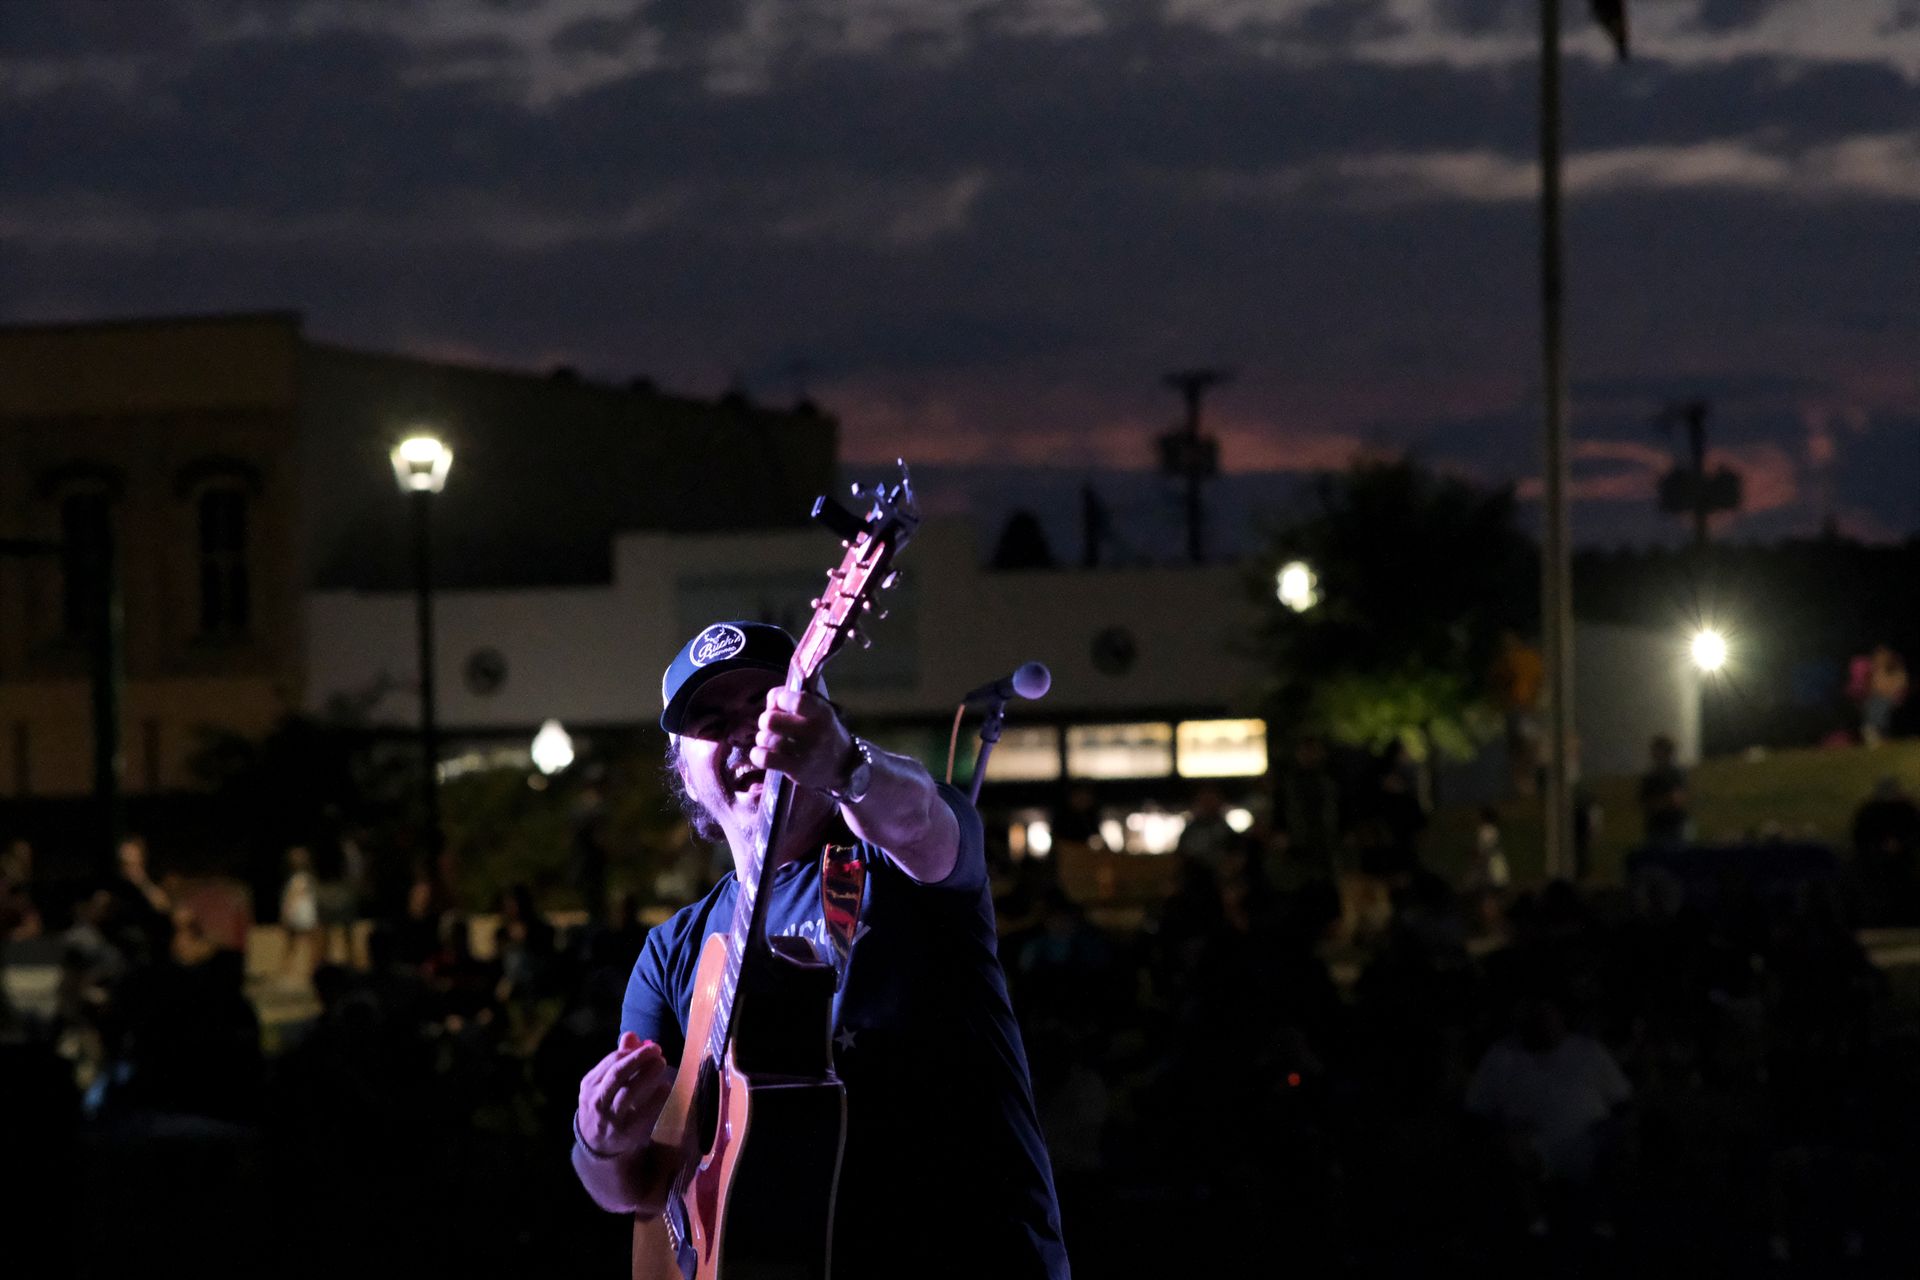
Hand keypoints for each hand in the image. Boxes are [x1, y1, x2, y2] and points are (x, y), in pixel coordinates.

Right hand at [576, 1032, 671, 1158]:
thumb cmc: (603, 1105)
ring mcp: (610, 1118)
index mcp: (590, 1084)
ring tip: (661, 1064)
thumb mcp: (603, 1083)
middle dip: (639, 1059)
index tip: (651, 1046)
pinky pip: (642, 1113)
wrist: (596, 1144)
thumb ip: (617, 1059)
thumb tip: (631, 1034)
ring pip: (629, 1092)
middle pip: (618, 1074)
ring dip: (647, 1075)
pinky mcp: (625, 1133)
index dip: (633, 1051)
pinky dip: (655, 1099)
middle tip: (658, 1051)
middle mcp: (597, 1100)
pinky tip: (665, 1087)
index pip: (612, 1061)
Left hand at [751, 687, 855, 793]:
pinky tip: (762, 753)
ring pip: (766, 739)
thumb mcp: (817, 709)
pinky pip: (765, 759)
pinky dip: (757, 754)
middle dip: (765, 720)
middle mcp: (816, 732)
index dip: (780, 699)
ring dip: (763, 738)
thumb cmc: (822, 730)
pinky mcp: (797, 770)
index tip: (781, 704)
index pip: (796, 700)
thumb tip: (772, 698)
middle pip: (770, 720)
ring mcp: (807, 752)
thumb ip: (793, 696)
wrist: (842, 764)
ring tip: (770, 740)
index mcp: (822, 712)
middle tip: (772, 725)